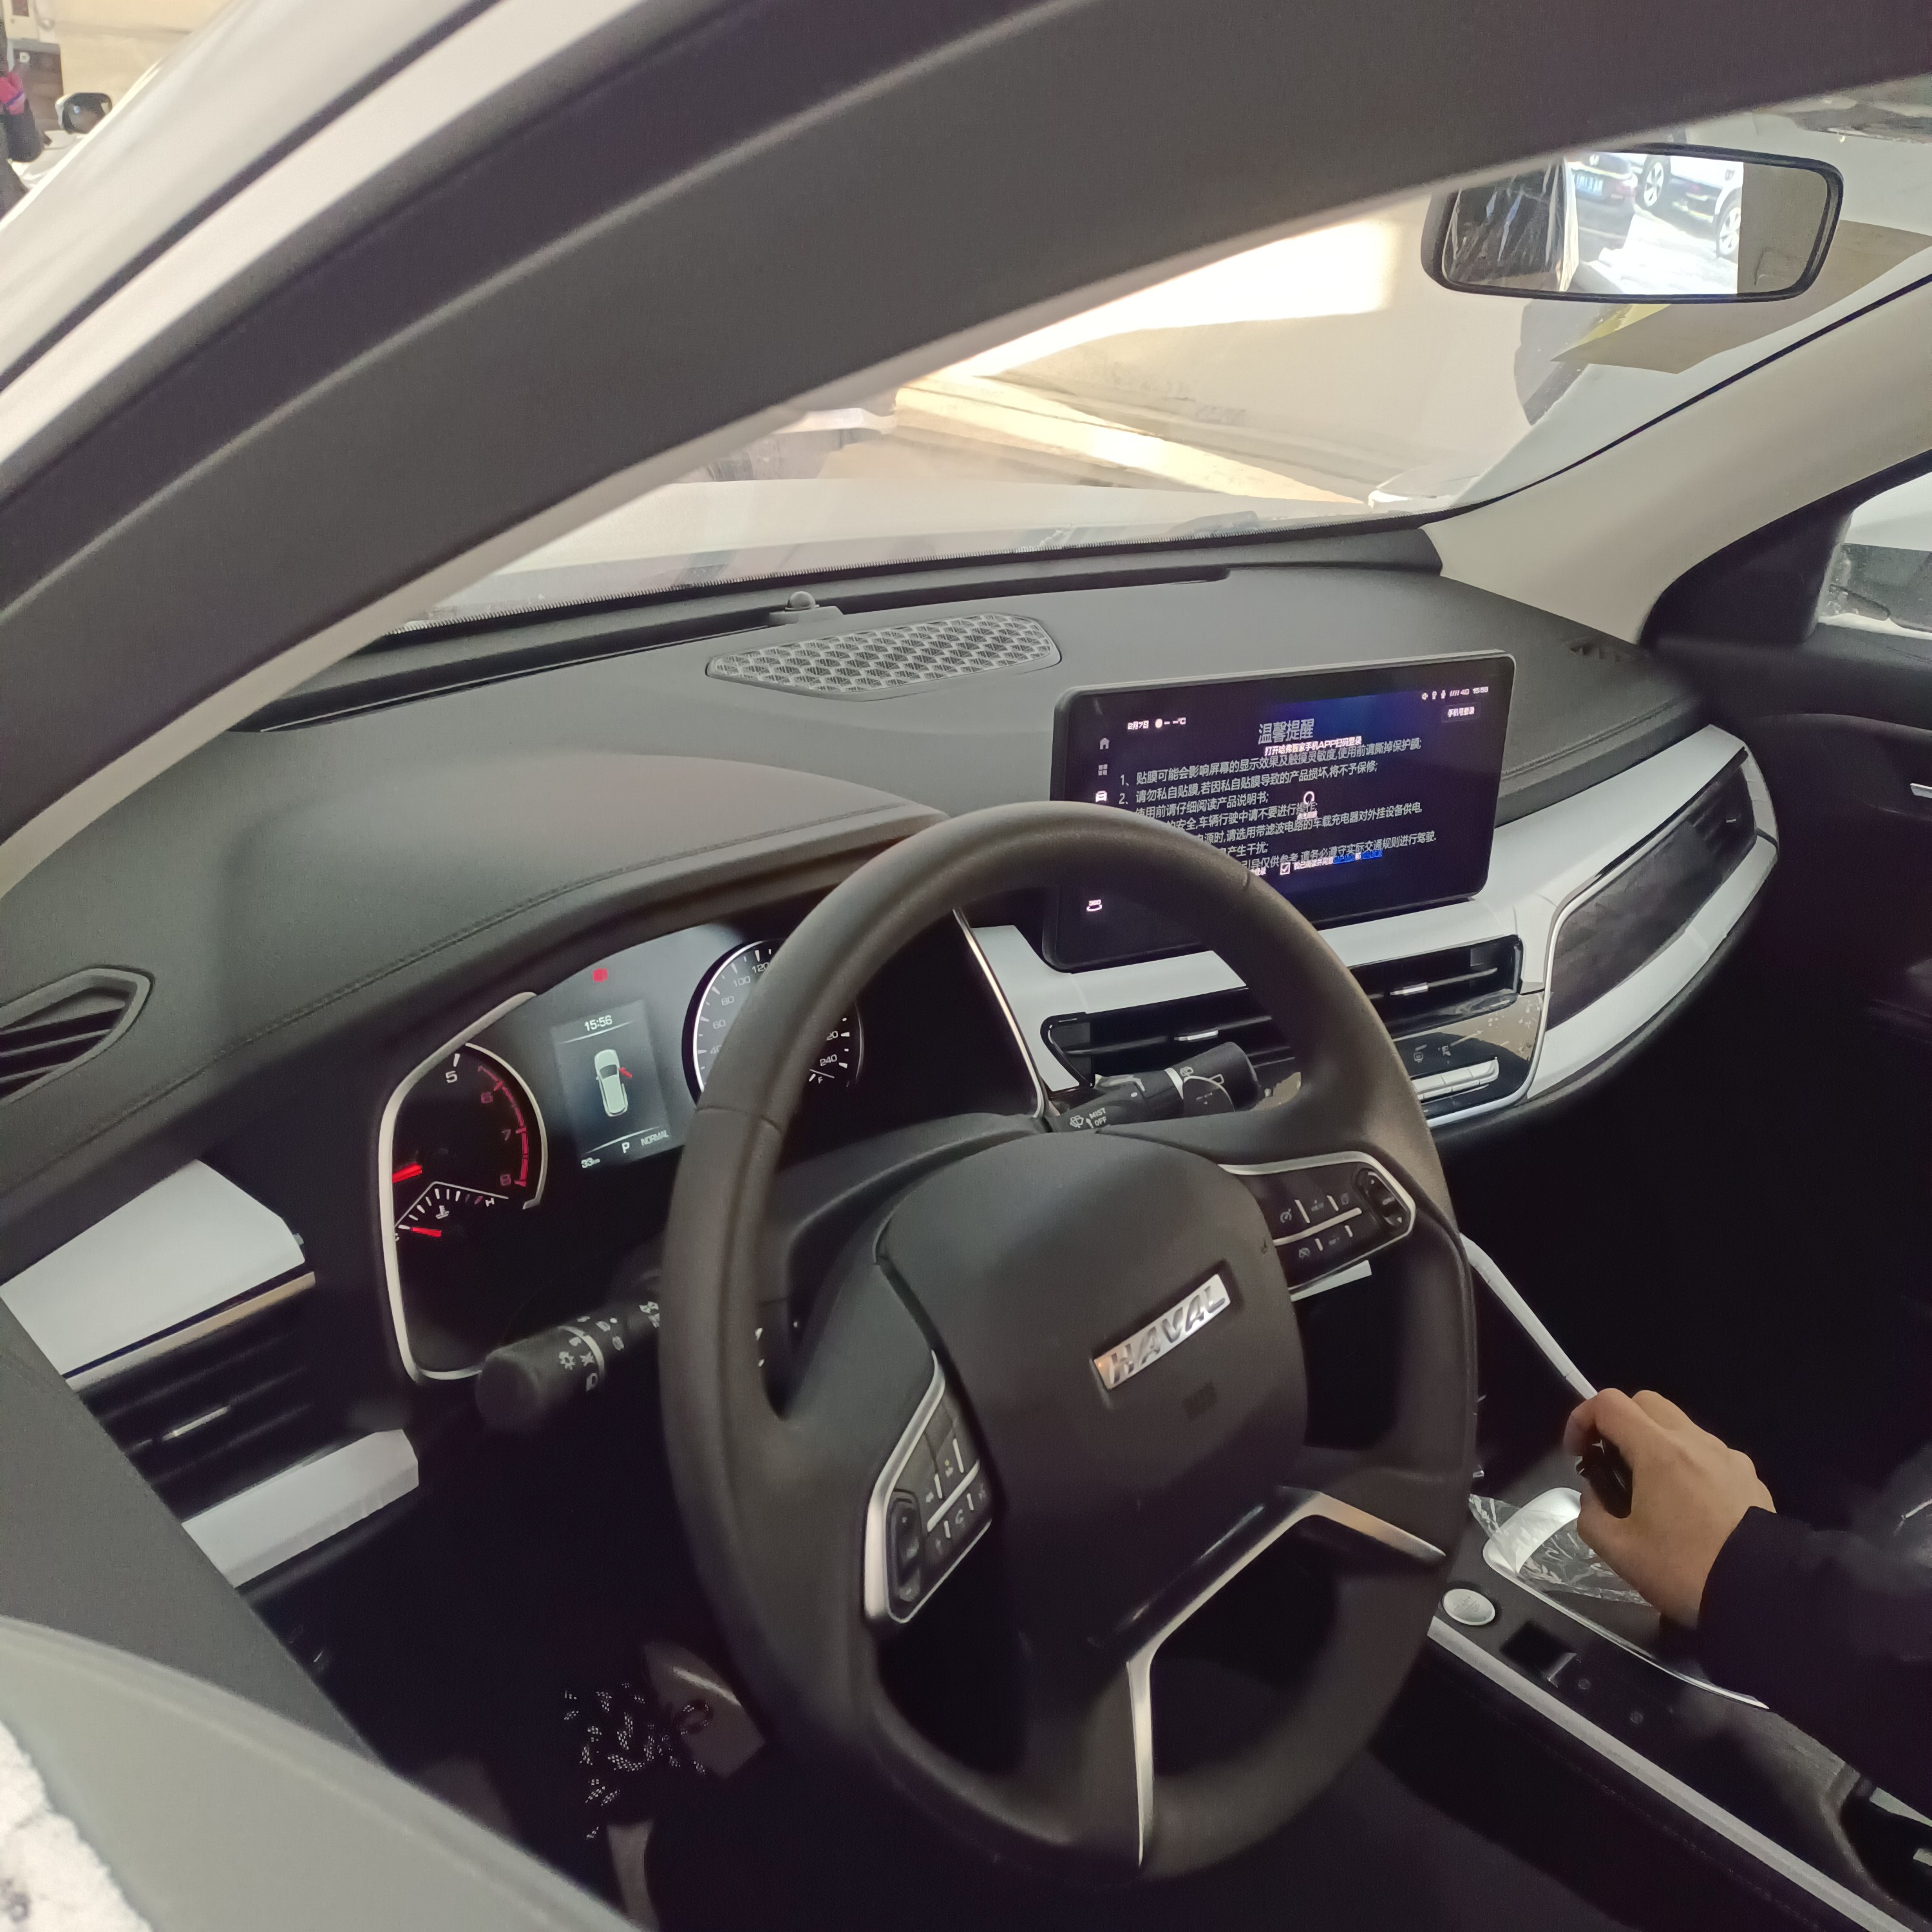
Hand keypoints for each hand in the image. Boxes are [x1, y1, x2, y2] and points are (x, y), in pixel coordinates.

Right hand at [1563, 1389, 1773, 1626]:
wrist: (1764, 1592)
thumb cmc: (1684, 1569)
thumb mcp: (1619, 1552)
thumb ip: (1591, 1515)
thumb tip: (1594, 1495)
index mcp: (1658, 1451)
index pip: (1609, 1404)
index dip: (1581, 1419)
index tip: (1578, 1453)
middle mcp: (1694, 1440)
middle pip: (1646, 1402)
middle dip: (1619, 1422)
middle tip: (1611, 1462)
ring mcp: (1728, 1456)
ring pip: (1680, 1426)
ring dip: (1655, 1442)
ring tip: (1653, 1489)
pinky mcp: (1751, 1476)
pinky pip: (1709, 1453)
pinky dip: (1688, 1463)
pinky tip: (1692, 1505)